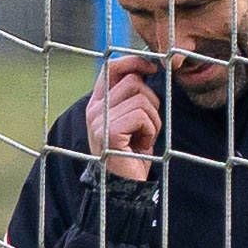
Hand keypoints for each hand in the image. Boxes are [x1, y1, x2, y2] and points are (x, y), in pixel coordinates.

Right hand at [94, 53, 162, 184]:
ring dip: (153, 120)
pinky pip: (142, 116)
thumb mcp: (131, 119)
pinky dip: (151, 132)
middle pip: (134, 81)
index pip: (111, 67)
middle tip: (146, 126)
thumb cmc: (132, 152)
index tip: (153, 68)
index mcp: (97, 103)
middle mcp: (94, 109)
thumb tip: (150, 67)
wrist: (124, 185)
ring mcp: (99, 121)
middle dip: (151, 102)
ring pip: (142, 99)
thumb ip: (133, 96)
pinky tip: (142, 146)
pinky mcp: (109, 132)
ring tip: (143, 138)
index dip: (134, 61)